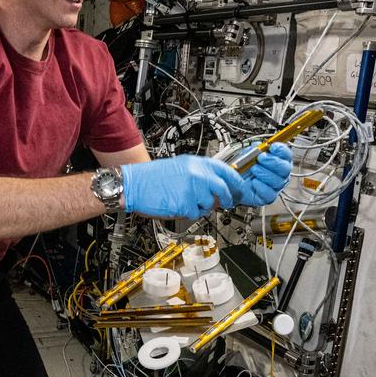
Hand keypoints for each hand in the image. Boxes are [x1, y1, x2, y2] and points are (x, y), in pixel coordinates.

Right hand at [121, 155, 243, 218]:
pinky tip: (177, 205)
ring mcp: (192, 189)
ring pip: (210, 204)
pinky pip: (195, 213)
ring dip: (202, 206)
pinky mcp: (185, 203)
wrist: (134, 184)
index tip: (241, 188)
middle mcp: (197, 174)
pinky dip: (188, 213)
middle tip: (227, 203)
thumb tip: (218, 185)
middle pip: (223, 189)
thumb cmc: (153, 177)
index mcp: (197, 163)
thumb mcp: (181, 166)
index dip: (236, 181)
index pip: (226, 170)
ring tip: (186, 200)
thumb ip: (200, 173)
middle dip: (227, 198)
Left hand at [237, 142, 293, 206]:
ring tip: (254, 169)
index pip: (287, 154)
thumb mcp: (248, 153)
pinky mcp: (268, 197)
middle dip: (273, 161)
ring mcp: (275, 186)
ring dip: (265, 173)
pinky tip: (254, 181)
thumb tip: (260, 146)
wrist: (232, 182)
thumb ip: (255, 149)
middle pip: (286, 168)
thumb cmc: (243, 168)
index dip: (282, 150)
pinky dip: (261, 186)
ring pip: (278, 181)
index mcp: (278, 160)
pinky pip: (270, 194)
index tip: (272, 147)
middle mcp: (280, 174)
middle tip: (261, 158)